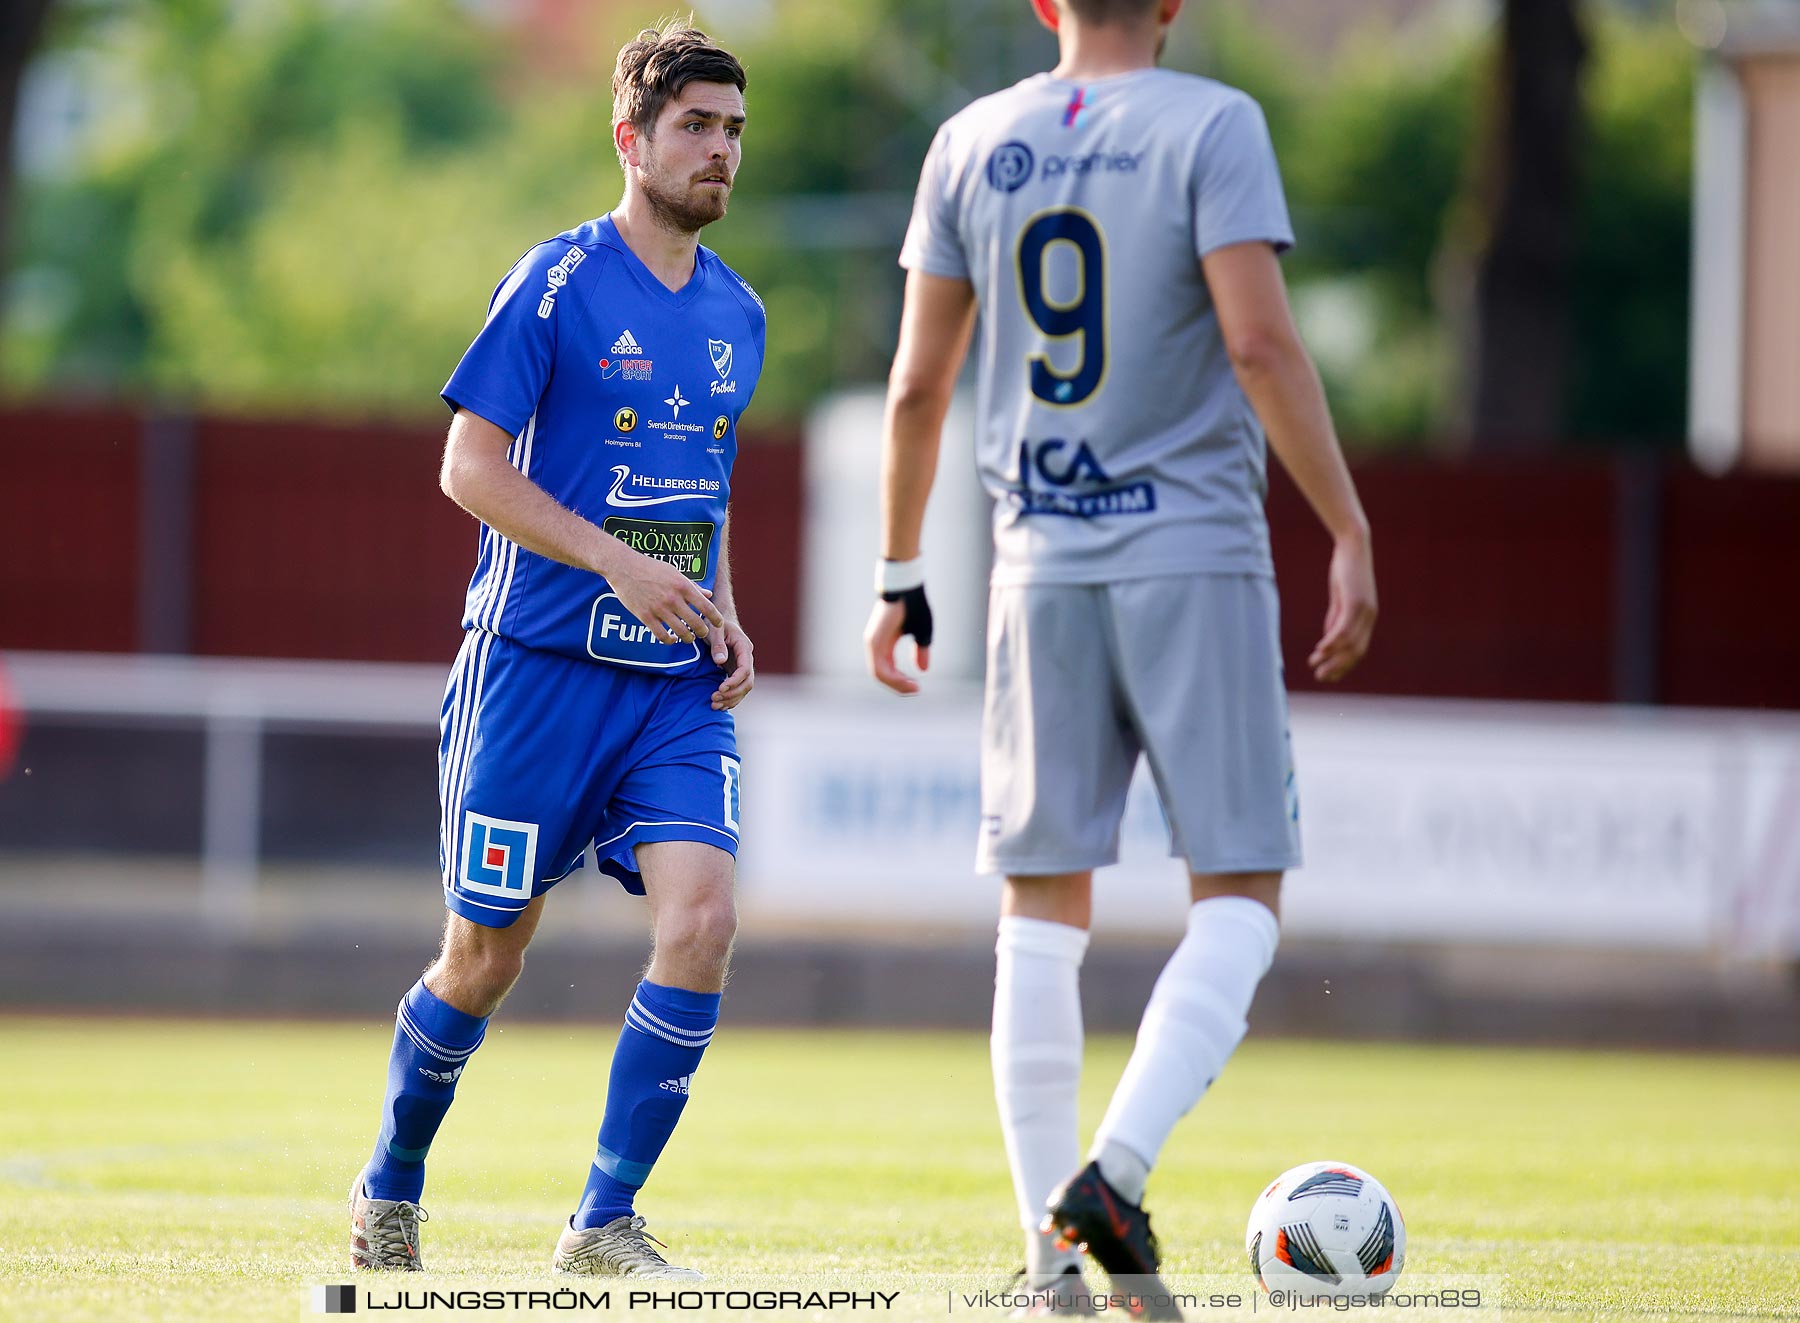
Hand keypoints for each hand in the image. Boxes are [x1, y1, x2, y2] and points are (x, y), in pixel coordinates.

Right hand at [599, 545, 724, 645]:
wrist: (624, 567)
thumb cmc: (651, 567)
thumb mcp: (675, 572)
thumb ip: (693, 585)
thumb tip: (709, 594)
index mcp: (683, 585)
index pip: (707, 607)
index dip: (716, 618)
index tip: (719, 624)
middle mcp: (673, 598)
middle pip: (696, 623)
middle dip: (703, 632)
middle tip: (702, 633)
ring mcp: (659, 608)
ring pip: (681, 632)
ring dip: (688, 638)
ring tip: (688, 637)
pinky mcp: (645, 616)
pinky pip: (662, 635)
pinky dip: (670, 640)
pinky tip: (672, 638)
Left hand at [709, 618, 754, 709]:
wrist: (718, 621)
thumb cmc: (715, 623)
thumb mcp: (714, 630)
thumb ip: (718, 644)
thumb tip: (721, 662)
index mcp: (744, 647)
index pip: (745, 669)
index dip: (734, 681)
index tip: (721, 688)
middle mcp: (747, 658)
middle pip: (747, 682)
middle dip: (732, 694)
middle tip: (714, 699)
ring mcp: (742, 666)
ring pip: (744, 688)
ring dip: (731, 699)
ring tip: (714, 706)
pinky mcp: (735, 671)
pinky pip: (738, 688)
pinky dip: (731, 698)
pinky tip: (720, 706)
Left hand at [864, 591, 931, 695]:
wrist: (907, 587)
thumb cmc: (914, 606)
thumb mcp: (922, 633)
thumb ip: (920, 651)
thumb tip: (922, 670)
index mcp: (885, 644)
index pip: (888, 670)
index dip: (901, 681)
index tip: (917, 687)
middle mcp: (876, 645)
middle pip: (882, 676)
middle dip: (899, 686)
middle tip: (916, 690)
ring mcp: (872, 644)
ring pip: (879, 675)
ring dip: (897, 684)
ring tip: (913, 688)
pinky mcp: (873, 642)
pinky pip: (879, 668)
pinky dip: (892, 678)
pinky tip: (906, 680)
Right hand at [1309, 531, 1376, 682]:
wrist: (1353, 546)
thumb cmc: (1345, 570)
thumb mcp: (1340, 599)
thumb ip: (1336, 619)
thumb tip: (1329, 640)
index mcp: (1367, 618)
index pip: (1358, 650)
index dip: (1344, 665)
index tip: (1328, 675)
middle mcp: (1369, 617)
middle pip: (1355, 652)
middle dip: (1337, 667)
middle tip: (1320, 678)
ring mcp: (1364, 610)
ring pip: (1349, 643)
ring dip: (1331, 657)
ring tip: (1315, 665)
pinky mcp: (1355, 602)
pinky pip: (1343, 628)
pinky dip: (1331, 641)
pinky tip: (1319, 649)